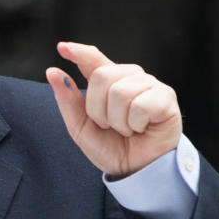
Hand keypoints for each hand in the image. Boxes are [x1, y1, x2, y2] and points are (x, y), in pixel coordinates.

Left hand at [46, 41, 182, 177]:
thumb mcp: (81, 127)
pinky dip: (136, 124)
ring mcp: (150, 85)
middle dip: (98, 110)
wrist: (136, 171)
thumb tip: (52, 72)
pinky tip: (142, 128)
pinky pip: (141, 105)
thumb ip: (67, 100)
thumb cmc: (112, 148)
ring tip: (128, 130)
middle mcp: (130, 77)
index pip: (93, 59)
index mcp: (109, 82)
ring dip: (118, 121)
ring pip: (120, 92)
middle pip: (102, 76)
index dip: (79, 52)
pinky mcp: (166, 97)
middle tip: (110, 126)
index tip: (62, 48)